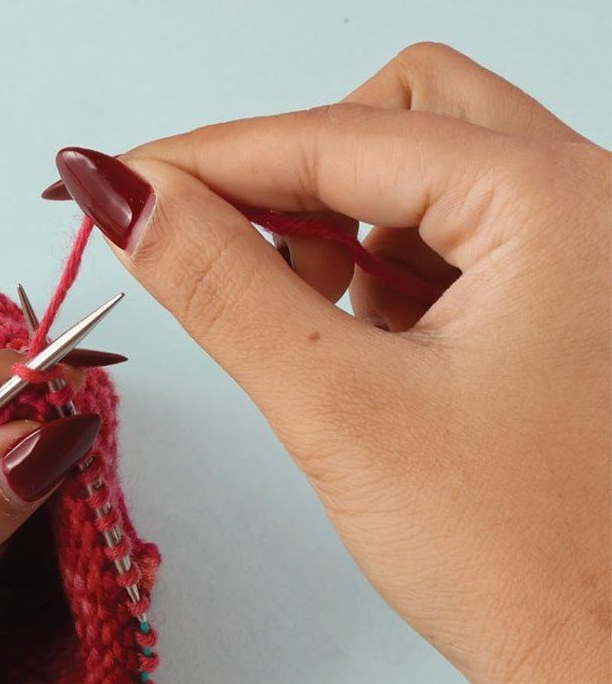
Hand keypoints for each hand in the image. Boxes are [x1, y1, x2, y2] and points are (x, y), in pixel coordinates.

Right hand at [46, 43, 610, 683]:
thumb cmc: (525, 565)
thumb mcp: (340, 407)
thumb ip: (220, 287)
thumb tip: (128, 201)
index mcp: (554, 203)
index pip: (335, 134)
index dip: (207, 158)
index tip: (118, 183)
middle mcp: (588, 205)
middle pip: (398, 118)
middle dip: (292, 175)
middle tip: (216, 246)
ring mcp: (583, 256)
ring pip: (425, 178)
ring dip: (339, 226)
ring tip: (300, 321)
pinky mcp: (565, 306)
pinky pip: (452, 243)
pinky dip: (382, 271)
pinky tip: (355, 344)